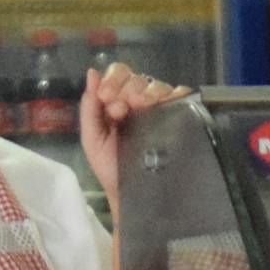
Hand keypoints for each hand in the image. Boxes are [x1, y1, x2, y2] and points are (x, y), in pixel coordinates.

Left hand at [77, 60, 192, 206]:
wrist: (134, 196)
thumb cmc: (112, 169)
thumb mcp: (93, 139)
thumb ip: (89, 108)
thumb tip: (92, 73)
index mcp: (118, 102)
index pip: (117, 75)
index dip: (112, 82)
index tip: (107, 99)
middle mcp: (140, 102)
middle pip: (136, 78)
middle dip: (126, 87)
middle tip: (122, 108)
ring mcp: (160, 108)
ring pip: (157, 84)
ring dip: (147, 90)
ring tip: (140, 106)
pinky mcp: (180, 116)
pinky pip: (180, 95)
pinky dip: (173, 94)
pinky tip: (164, 104)